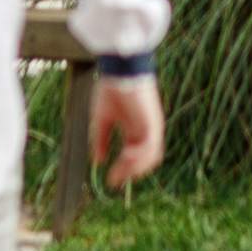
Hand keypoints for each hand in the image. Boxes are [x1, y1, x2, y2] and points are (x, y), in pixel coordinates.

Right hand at [89, 75, 164, 189]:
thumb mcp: (102, 119)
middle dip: (129, 173)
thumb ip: (100, 140)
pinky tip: (126, 156)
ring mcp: (152, 128)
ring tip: (119, 169)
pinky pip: (151, 147)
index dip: (122, 170)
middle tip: (114, 179)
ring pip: (151, 158)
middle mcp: (145, 131)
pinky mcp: (154, 123)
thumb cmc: (111, 89)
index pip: (133, 157)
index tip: (109, 180)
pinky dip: (140, 157)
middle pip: (144, 161)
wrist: (120, 70)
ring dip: (135, 168)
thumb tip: (96, 162)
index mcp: (134, 130)